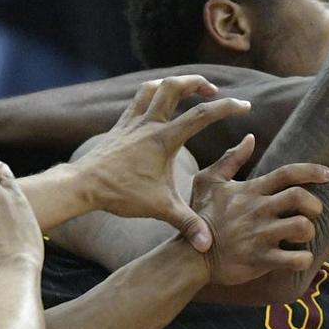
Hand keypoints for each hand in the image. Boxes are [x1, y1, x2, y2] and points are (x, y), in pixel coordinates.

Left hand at [73, 75, 255, 253]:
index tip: (245, 106)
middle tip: (213, 91)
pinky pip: (139, 99)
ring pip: (154, 87)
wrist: (82, 186)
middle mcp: (149, 124)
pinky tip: (160, 103)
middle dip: (197, 83)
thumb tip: (208, 245)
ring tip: (189, 90)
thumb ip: (187, 224)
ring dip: (174, 84)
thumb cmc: (121, 195)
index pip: (201, 115)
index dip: (227, 107)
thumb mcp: (160, 209)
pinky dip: (153, 93)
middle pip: (174, 87)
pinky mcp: (121, 124)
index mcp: (163, 139)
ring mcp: (133, 121)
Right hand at [190, 134, 328, 286]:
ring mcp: (259, 236)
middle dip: (315, 204)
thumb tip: (250, 138)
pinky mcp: (260, 259)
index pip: (287, 174)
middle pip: (299, 197)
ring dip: (310, 231)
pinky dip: (304, 260)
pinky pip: (294, 260)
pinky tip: (300, 258)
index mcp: (250, 191)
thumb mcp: (209, 181)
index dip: (312, 171)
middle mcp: (258, 211)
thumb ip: (231, 159)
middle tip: (314, 212)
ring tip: (303, 236)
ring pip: (301, 227)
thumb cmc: (201, 216)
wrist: (190, 255)